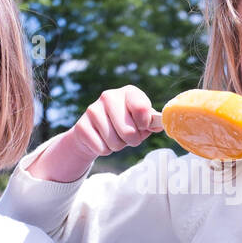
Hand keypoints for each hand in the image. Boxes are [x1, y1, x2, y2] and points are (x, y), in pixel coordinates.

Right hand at [29, 86, 162, 182]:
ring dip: (117, 146)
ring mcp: (93, 110)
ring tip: (113, 138)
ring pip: (114, 142)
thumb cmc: (123, 124)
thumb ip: (151, 122)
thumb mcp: (139, 121)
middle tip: (128, 137)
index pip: (142, 108)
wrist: (93, 131)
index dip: (144, 124)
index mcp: (129, 92)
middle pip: (128, 131)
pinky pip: (101, 148)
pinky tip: (101, 140)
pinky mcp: (81, 125)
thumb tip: (160, 125)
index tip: (143, 127)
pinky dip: (104, 150)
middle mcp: (109, 96)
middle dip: (132, 141)